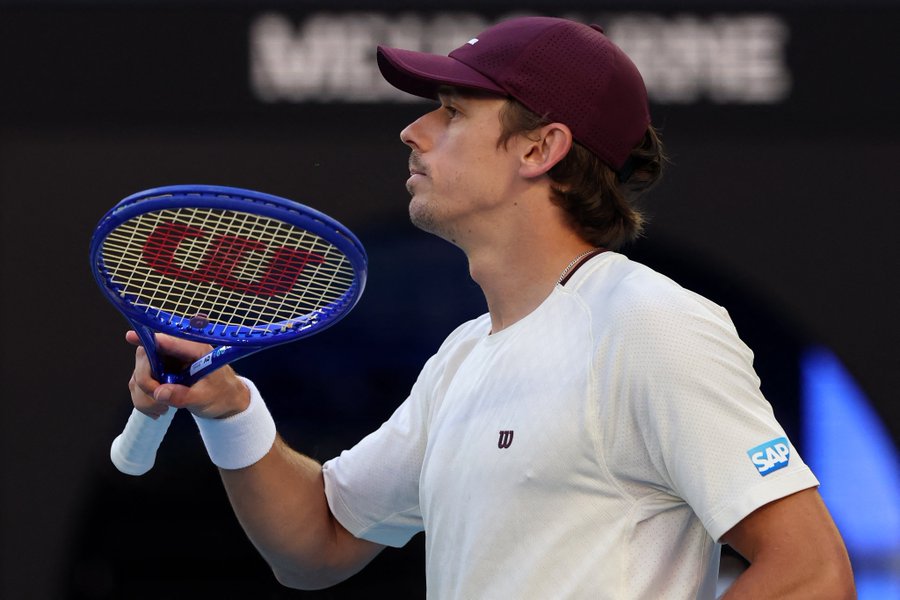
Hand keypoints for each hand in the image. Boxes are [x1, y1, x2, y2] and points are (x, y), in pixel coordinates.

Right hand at [126, 331, 250, 419]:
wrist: (226, 402)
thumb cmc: (222, 394)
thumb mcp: (205, 398)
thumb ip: (183, 395)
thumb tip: (160, 392)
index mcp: (194, 349)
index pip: (166, 340)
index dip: (146, 338)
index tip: (130, 337)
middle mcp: (177, 351)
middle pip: (145, 357)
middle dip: (146, 383)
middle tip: (159, 399)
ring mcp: (166, 362)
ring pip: (138, 374)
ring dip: (145, 395)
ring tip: (163, 409)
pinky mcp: (159, 373)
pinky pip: (139, 384)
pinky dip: (144, 399)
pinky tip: (159, 408)